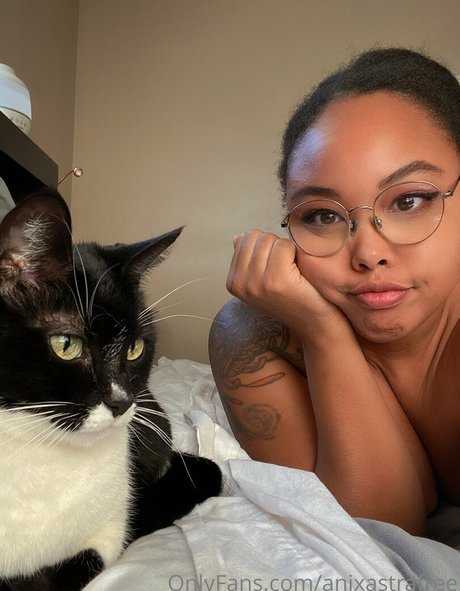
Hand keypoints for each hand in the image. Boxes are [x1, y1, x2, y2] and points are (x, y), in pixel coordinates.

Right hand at [227, 230, 346, 336]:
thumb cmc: (292, 299)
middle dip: (274, 245)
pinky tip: (299, 271)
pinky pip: (285, 246)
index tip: (275, 267)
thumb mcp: (262, 282)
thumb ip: (248, 259)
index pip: (244, 239)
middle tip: (285, 268)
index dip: (265, 246)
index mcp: (233, 282)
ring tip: (291, 271)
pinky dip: (296, 252)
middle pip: (256, 237)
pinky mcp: (277, 280)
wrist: (315, 323)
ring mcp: (256, 282)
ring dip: (286, 249)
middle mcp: (240, 283)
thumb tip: (238, 238)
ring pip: (270, 240)